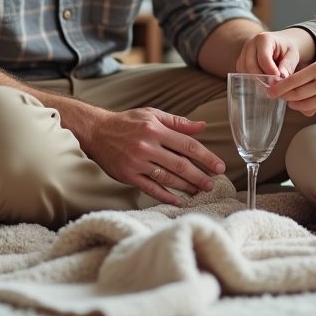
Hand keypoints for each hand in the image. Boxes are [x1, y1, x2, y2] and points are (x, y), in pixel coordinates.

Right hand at [82, 107, 226, 206]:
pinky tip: (178, 200)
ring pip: (168, 178)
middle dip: (199, 176)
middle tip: (212, 183)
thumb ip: (178, 122)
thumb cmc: (127, 122)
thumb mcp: (152, 115)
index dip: (206, 156)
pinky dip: (166, 196)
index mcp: (156, 129)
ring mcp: (137, 162)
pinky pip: (151, 188)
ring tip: (199, 191)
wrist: (96, 131)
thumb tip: (202, 126)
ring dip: (186, 186)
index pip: (187, 144)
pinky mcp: (128, 175)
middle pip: (180, 164)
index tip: (219, 166)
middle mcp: (147, 146)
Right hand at [235, 30, 302, 78]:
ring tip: (269, 82)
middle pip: (251, 66)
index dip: (271, 72)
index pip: (263, 59)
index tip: (279, 79)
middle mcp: (250, 43)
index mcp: (264, 39)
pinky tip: (262, 80)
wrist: (283, 43)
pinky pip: (242, 72)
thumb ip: (287, 66)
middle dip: (262, 78)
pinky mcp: (241, 59)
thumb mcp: (293, 55)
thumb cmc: (288, 48)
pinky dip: (250, 78)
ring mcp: (244, 51)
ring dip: (256, 79)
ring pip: (244, 70)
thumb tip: (281, 78)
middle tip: (274, 85)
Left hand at [267, 53, 315, 115]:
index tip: (270, 91)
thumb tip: (286, 88)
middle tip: (276, 95)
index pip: (293, 81)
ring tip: (288, 100)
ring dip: (293, 104)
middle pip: (297, 95)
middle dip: (283, 97)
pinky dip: (305, 108)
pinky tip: (301, 103)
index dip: (279, 88)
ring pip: (305, 105)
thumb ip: (305, 75)